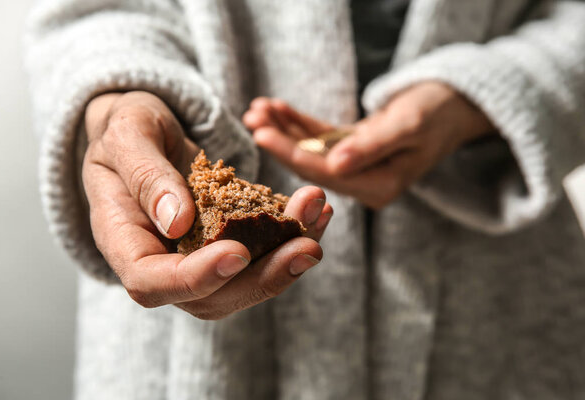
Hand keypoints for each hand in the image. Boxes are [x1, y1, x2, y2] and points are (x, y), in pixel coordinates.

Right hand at [83, 91, 331, 318]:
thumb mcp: (127, 136)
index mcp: (124, 242)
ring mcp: (197, 257)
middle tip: (307, 248)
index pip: (152, 283)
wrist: (147, 129)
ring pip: (245, 281)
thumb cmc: (128, 128)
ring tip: (319, 216)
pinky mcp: (227, 242)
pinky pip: (261, 252)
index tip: (238, 253)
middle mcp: (163, 261)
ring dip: (288, 256)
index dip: (196, 278)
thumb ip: (146, 176)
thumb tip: (177, 223)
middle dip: (264, 278)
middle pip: (211, 297)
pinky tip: (318, 210)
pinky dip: (292, 234)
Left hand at [243, 82, 493, 208]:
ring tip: (257, 109)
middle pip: (312, 164)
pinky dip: (298, 122)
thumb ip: (372, 147)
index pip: (326, 174)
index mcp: (380, 187)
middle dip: (281, 141)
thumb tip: (335, 166)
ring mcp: (356, 168)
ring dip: (283, 129)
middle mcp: (364, 183)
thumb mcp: (409, 126)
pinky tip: (275, 107)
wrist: (456, 105)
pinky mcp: (351, 150)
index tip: (262, 134)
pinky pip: (320, 137)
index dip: (292, 154)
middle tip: (252, 119)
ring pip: (311, 149)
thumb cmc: (440, 112)